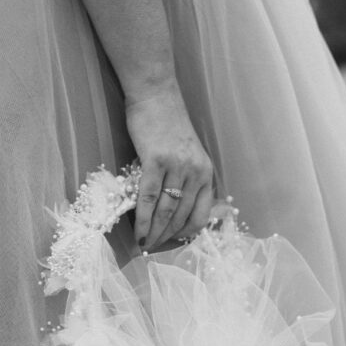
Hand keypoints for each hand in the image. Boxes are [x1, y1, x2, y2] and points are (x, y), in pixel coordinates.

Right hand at [126, 84, 213, 250]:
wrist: (155, 96)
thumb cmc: (168, 125)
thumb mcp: (187, 155)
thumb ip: (186, 180)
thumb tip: (172, 211)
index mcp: (206, 172)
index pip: (201, 214)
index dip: (186, 234)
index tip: (173, 243)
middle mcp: (196, 171)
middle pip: (181, 215)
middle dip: (167, 237)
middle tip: (153, 250)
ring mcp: (177, 166)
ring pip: (166, 211)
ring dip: (155, 233)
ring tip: (144, 246)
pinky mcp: (156, 161)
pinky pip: (149, 198)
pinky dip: (143, 220)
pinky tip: (138, 233)